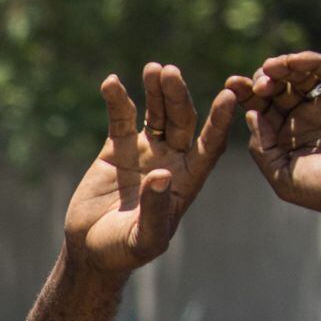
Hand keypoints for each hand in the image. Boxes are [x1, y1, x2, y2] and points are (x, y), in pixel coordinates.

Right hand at [62, 65, 236, 273]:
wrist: (91, 250)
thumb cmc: (123, 251)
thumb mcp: (143, 239)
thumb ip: (155, 210)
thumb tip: (160, 175)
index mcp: (188, 180)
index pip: (211, 145)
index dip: (220, 121)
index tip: (229, 95)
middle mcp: (172, 160)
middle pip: (182, 120)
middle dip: (178, 96)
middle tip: (171, 74)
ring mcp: (145, 151)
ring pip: (157, 113)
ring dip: (156, 91)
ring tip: (153, 68)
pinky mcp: (117, 150)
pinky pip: (121, 119)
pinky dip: (117, 100)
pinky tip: (111, 83)